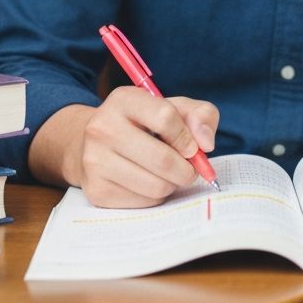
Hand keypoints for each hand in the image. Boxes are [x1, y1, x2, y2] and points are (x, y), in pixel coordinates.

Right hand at [69, 87, 218, 208]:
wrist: (96, 143)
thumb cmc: (144, 124)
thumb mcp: (174, 108)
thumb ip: (201, 115)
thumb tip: (206, 144)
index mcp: (124, 100)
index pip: (165, 118)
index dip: (187, 137)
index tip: (192, 148)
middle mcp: (103, 128)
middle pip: (163, 159)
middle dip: (186, 169)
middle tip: (189, 169)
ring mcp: (95, 160)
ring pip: (156, 185)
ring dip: (172, 184)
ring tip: (168, 174)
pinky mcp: (96, 190)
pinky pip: (144, 202)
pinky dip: (156, 196)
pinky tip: (149, 182)